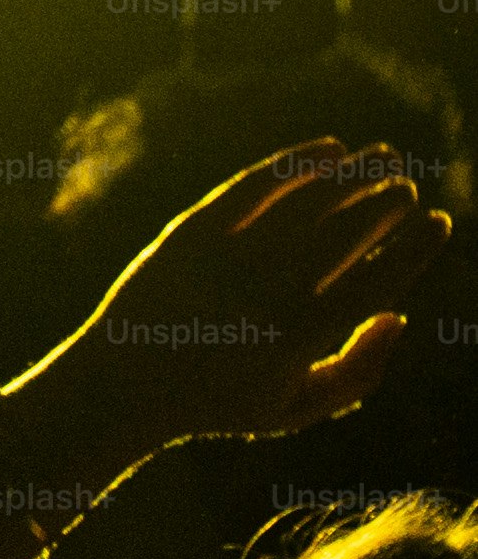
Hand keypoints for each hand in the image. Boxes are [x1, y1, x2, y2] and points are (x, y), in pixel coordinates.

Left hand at [56, 137, 449, 444]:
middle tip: (407, 187)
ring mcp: (224, 258)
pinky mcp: (189, 231)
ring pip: (301, 201)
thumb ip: (359, 371)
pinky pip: (251, 187)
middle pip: (341, 233)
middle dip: (383, 203)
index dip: (413, 248)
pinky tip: (328, 149)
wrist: (119, 385)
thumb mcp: (296, 410)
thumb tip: (399, 316)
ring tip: (381, 157)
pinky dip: (293, 163)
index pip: (375, 282)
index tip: (438, 222)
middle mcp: (263, 293)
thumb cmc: (217, 402)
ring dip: (348, 174)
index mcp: (298, 339)